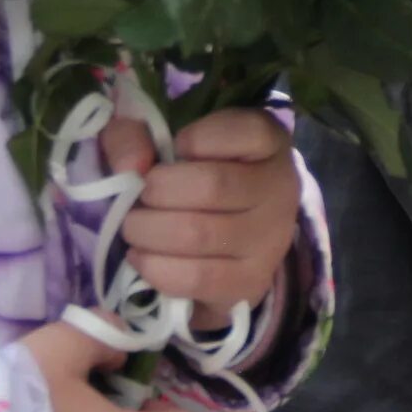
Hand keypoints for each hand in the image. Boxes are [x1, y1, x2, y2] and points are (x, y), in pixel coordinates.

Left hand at [103, 110, 302, 332]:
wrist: (219, 236)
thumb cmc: (188, 175)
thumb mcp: (156, 140)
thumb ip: (132, 137)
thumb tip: (132, 167)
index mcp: (267, 141)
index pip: (243, 131)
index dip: (195, 138)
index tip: (174, 148)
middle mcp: (280, 187)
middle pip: (213, 186)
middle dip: (157, 191)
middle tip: (140, 196)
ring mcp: (271, 237)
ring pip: (201, 234)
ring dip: (150, 231)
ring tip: (135, 227)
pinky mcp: (252, 280)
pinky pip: (198, 278)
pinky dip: (157, 268)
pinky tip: (142, 257)